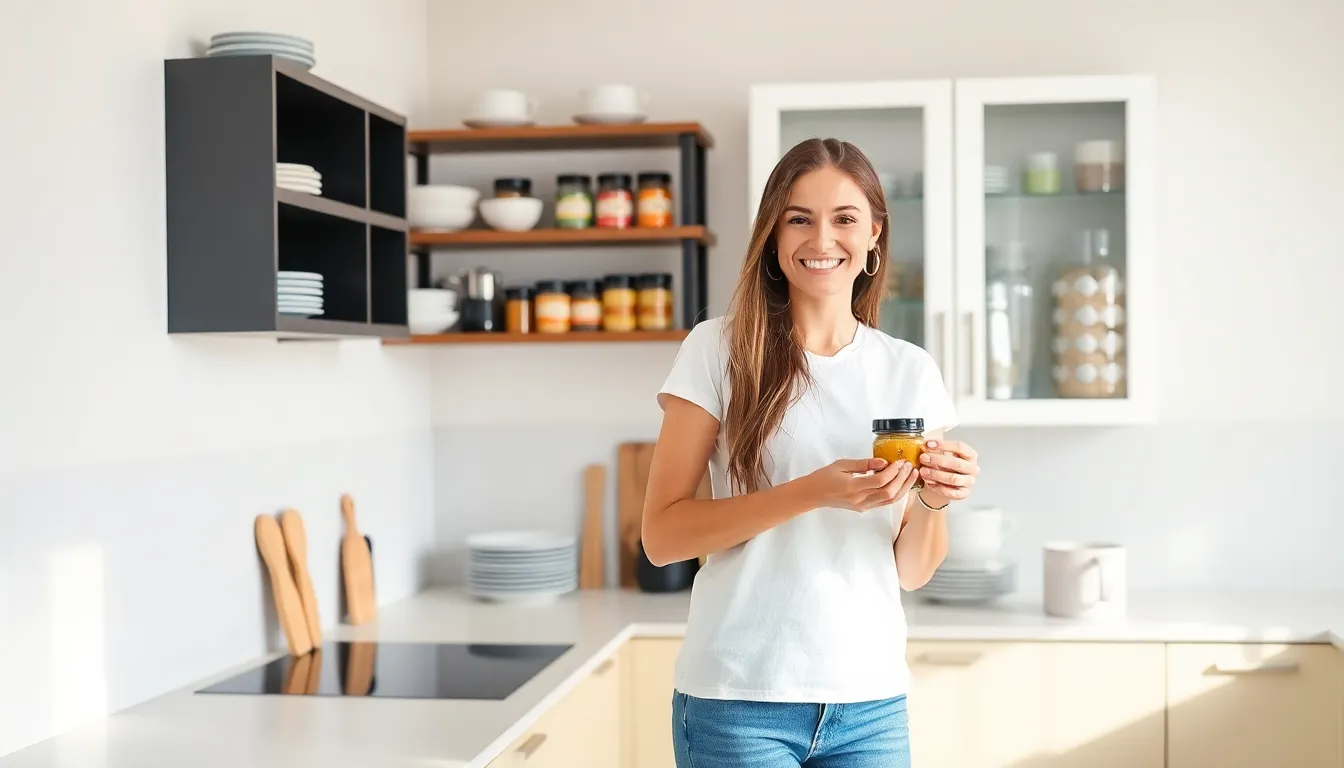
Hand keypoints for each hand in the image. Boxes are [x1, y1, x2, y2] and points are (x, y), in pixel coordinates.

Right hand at [801, 458, 920, 512]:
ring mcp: (862, 506)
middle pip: (889, 492)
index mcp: (853, 487)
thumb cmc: (824, 477)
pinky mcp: (864, 508)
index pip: (880, 481)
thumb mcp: (842, 464)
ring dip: (903, 487)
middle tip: (909, 466)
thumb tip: (883, 461)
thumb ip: (864, 464)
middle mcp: (860, 500)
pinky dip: (896, 493)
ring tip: (912, 475)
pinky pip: (884, 503)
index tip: (900, 461)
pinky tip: (902, 484)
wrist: (813, 495)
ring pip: (890, 500)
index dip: (893, 471)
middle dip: (902, 479)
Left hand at [918, 439, 979, 503]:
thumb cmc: (944, 466)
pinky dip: (939, 488)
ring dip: (936, 474)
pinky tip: (929, 483)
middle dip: (938, 460)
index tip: (928, 444)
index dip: (943, 445)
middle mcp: (972, 468)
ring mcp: (969, 481)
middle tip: (923, 458)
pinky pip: (952, 492)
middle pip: (957, 463)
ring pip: (954, 478)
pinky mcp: (964, 493)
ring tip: (923, 471)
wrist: (944, 483)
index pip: (959, 447)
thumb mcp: (941, 455)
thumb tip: (925, 445)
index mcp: (970, 455)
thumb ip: (935, 450)